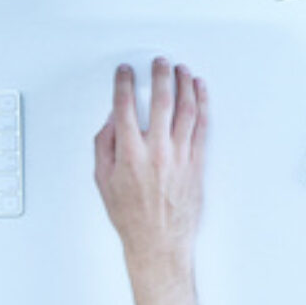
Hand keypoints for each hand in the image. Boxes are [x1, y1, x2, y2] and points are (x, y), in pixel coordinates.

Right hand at [94, 59, 208, 276]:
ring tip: (181, 70)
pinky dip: (203, 104)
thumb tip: (111, 120)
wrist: (158, 241)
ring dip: (184, 84)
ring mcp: (180, 155)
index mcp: (129, 153)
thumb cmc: (131, 215)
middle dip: (159, 75)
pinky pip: (202, 125)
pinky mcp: (197, 161)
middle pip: (161, 101)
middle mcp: (156, 150)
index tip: (126, 72)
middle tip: (158, 63)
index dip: (125, 84)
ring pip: (186, 108)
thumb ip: (104, 146)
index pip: (125, 107)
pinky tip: (200, 91)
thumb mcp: (103, 182)